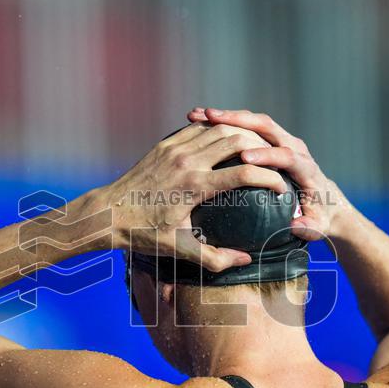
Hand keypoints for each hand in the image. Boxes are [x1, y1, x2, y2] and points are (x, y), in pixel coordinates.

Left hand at [100, 122, 286, 271]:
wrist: (108, 213)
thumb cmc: (144, 234)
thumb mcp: (180, 250)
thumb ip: (215, 258)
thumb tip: (246, 259)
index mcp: (194, 186)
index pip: (245, 172)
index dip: (270, 178)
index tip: (280, 189)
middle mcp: (187, 162)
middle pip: (237, 140)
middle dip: (262, 148)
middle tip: (274, 161)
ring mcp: (175, 149)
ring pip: (219, 128)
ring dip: (242, 134)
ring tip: (257, 148)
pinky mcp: (166, 144)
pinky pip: (199, 128)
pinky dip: (219, 130)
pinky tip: (229, 139)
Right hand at [186, 107, 347, 240]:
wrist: (326, 201)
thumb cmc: (318, 216)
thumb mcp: (317, 227)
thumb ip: (309, 227)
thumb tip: (296, 225)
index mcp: (306, 167)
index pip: (287, 155)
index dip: (266, 155)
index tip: (244, 158)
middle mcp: (295, 147)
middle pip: (268, 127)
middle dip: (240, 121)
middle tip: (213, 119)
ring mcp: (282, 140)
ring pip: (255, 121)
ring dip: (228, 116)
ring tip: (200, 114)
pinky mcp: (271, 140)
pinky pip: (248, 125)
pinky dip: (226, 121)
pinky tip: (202, 119)